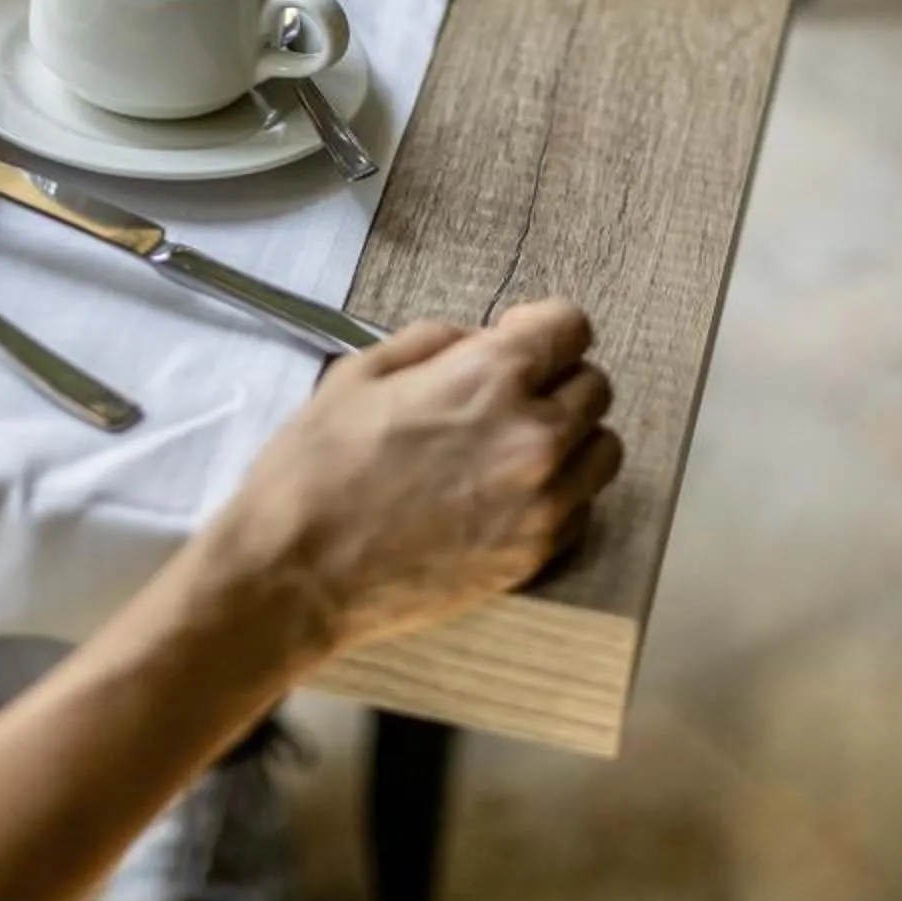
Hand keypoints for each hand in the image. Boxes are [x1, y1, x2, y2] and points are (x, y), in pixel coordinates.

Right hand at [198, 299, 621, 654]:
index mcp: (490, 378)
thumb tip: (476, 341)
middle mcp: (534, 437)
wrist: (298, 575)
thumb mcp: (359, 374)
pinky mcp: (536, 556)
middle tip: (512, 396)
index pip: (571, 326)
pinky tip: (509, 496)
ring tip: (520, 449)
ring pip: (603, 450)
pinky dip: (560, 495)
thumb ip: (434, 343)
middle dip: (558, 379)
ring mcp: (543, 503)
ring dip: (572, 438)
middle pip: (596, 386)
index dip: (542, 326)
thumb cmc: (315, 469)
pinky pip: (582, 509)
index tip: (516, 340)